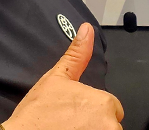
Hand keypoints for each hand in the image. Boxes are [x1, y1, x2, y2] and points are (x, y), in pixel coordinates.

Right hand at [2, 23, 123, 129]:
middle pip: (110, 124)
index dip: (91, 109)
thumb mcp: (57, 78)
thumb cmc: (38, 114)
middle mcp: (109, 126)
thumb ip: (77, 55)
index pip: (110, 107)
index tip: (74, 113)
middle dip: (93, 124)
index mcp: (104, 103)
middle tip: (69, 124)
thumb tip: (87, 29)